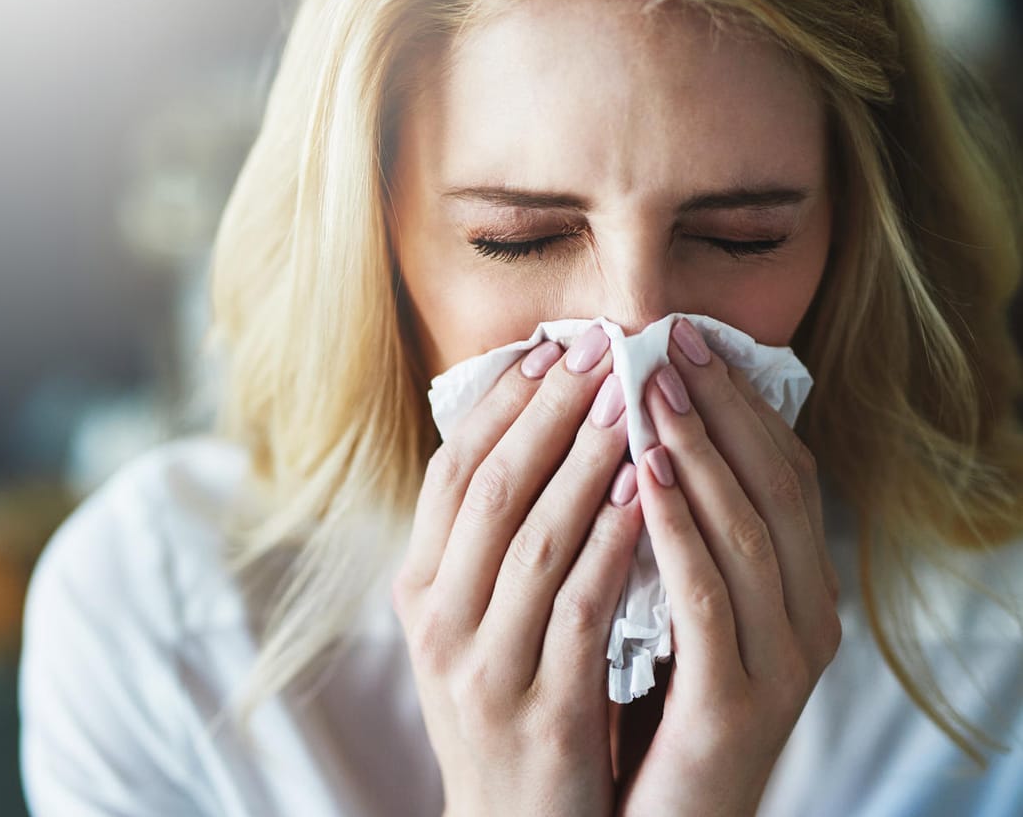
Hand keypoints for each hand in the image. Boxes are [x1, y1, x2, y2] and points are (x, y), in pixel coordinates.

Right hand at [393, 326, 641, 816]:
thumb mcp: (471, 626)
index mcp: (419, 593)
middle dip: (548, 412)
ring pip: (536, 539)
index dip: (499, 405)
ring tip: (631, 402)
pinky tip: (644, 494)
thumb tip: (528, 435)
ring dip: (587, 461)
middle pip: (492, 490)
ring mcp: (484, 669)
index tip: (549, 349)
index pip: (451, 475)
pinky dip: (612, 543)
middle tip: (600, 351)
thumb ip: (484, 546)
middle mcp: (438, 624)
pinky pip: (582, 609)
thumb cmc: (506, 707)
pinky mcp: (542, 712)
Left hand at [617, 318, 840, 815]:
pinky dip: (677, 529)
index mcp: (797, 589)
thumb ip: (675, 533)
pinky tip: (639, 475)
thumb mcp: (675, 609)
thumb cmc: (655, 706)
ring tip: (650, 387)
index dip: (737, 401)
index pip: (782, 471)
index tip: (684, 339)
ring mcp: (780, 663)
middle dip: (721, 407)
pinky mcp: (737, 704)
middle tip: (669, 340)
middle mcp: (806, 618)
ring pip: (748, 531)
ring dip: (698, 451)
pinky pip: (708, 598)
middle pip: (775, 486)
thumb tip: (634, 432)